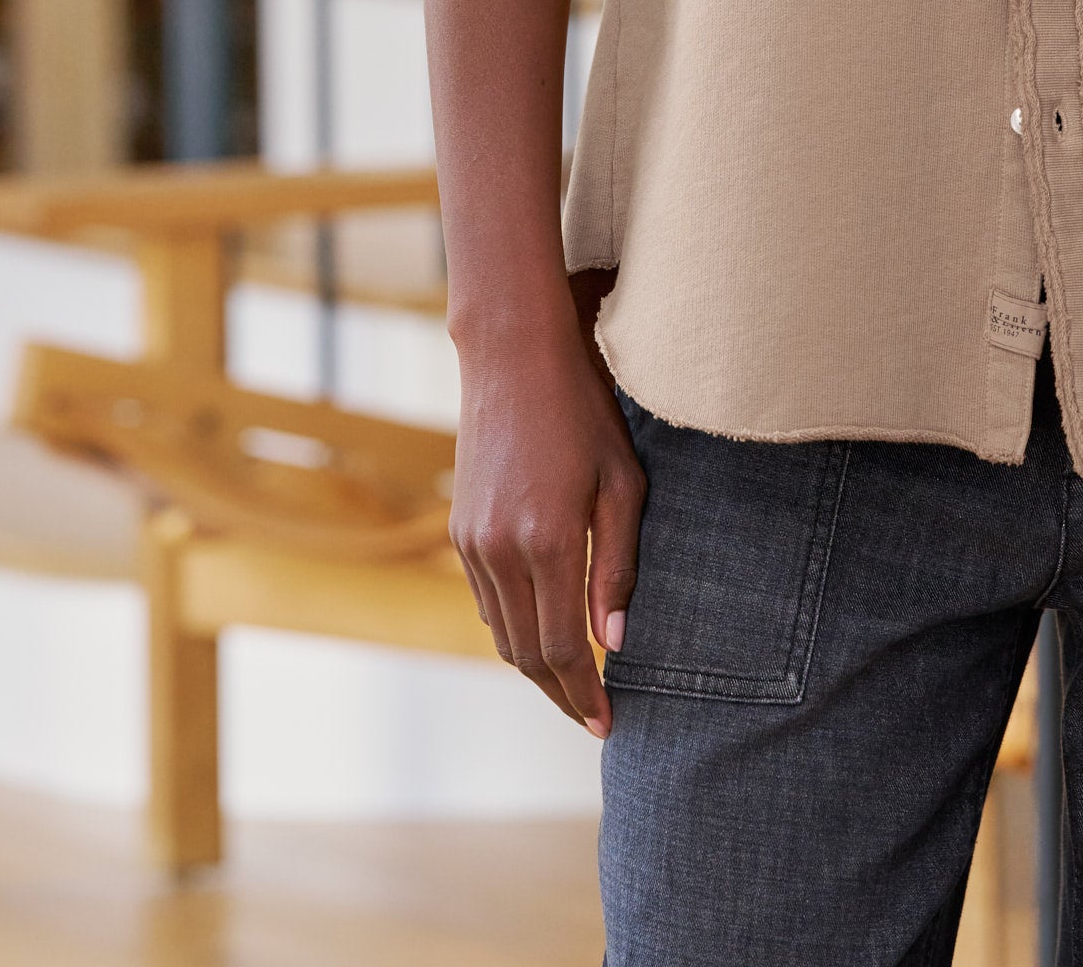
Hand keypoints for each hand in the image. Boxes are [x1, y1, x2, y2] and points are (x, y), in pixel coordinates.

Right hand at [449, 280, 644, 736]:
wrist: (514, 359)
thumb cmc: (585, 413)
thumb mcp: (622, 483)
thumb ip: (618, 567)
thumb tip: (615, 644)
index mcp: (548, 542)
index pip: (564, 649)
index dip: (585, 696)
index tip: (608, 725)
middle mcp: (501, 552)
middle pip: (527, 655)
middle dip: (560, 695)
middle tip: (593, 717)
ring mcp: (472, 543)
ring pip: (502, 634)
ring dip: (535, 668)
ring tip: (574, 685)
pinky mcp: (460, 531)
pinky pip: (487, 602)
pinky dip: (514, 630)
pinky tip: (543, 632)